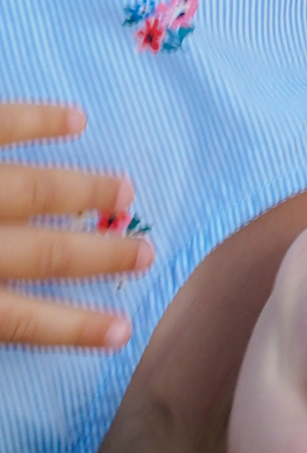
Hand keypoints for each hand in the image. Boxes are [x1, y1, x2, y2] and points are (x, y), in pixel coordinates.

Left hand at [0, 104, 147, 350]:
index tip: (123, 333)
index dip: (72, 328)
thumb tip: (8, 323)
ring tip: (125, 192)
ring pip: (33, 190)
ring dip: (84, 191)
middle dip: (97, 255)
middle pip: (42, 252)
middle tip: (146, 256)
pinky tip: (76, 120)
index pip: (21, 317)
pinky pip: (3, 125)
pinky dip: (40, 121)